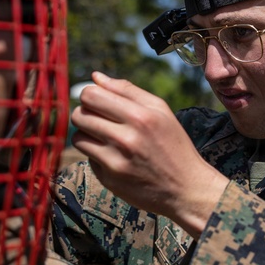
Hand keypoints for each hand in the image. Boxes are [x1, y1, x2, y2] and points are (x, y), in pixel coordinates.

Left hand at [70, 72, 228, 237]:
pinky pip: (88, 158)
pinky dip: (96, 155)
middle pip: (79, 115)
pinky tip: (116, 157)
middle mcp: (126, 139)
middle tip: (99, 119)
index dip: (89, 95)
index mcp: (140, 116)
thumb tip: (95, 76)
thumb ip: (126, 90)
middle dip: (85, 114)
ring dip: (87, 135)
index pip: (91, 95)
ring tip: (106, 137)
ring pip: (78, 137)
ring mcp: (115, 162)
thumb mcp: (160, 110)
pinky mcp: (109, 180)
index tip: (97, 101)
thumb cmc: (173, 144)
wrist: (186, 188)